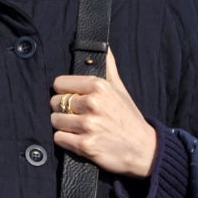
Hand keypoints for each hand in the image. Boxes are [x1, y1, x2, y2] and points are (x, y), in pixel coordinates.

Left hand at [50, 48, 157, 176]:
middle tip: (77, 116)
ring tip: (79, 128)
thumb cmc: (128, 118)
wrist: (143, 149)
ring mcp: (88, 125)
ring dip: (63, 126)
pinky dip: (65, 140)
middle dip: (63, 110)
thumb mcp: (120, 89)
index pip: (59, 83)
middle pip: (55, 102)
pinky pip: (59, 138)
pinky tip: (79, 140)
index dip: (64, 92)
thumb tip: (105, 47)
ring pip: (55, 120)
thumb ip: (108, 68)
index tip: (73, 99)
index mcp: (99, 86)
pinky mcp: (85, 145)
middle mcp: (93, 103)